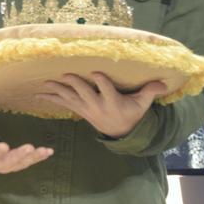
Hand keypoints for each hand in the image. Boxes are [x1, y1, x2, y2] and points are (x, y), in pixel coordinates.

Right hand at [0, 124, 52, 173]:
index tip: (4, 147)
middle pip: (9, 162)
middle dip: (19, 156)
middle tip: (29, 148)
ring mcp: (9, 165)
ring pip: (21, 163)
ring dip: (33, 158)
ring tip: (43, 151)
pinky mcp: (18, 162)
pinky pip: (29, 161)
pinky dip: (39, 157)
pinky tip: (49, 152)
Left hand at [39, 72, 167, 138]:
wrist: (119, 132)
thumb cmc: (132, 113)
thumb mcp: (142, 104)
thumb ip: (150, 92)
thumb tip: (164, 83)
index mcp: (113, 103)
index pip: (107, 90)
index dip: (101, 82)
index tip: (95, 72)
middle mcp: (98, 106)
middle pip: (85, 93)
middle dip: (75, 84)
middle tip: (65, 74)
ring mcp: (87, 109)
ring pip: (71, 98)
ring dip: (58, 90)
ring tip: (45, 83)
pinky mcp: (80, 110)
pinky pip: (64, 103)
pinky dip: (52, 98)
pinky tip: (39, 93)